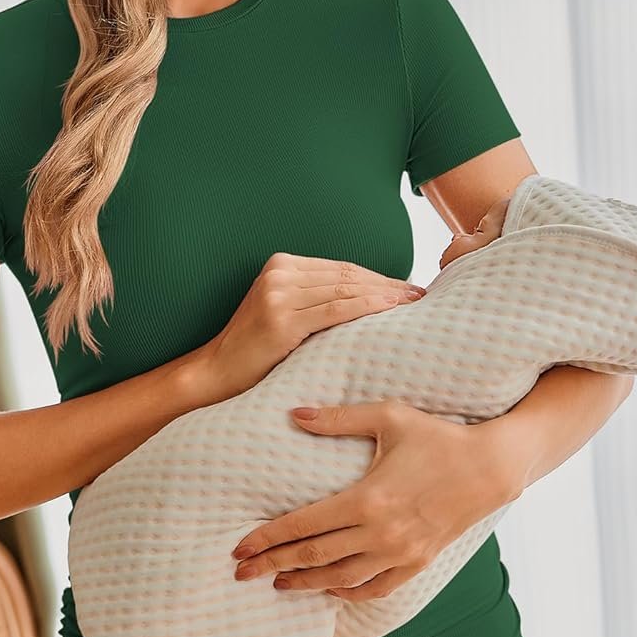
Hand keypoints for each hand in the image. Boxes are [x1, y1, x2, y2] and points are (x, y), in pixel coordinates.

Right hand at [193, 253, 425, 405]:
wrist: (216, 372)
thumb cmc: (255, 349)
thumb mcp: (283, 311)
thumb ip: (314, 298)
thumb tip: (369, 297)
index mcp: (280, 264)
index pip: (342, 268)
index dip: (378, 276)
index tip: (407, 286)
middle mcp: (279, 273)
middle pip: (347, 276)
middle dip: (387, 284)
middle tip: (420, 294)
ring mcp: (278, 294)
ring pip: (345, 290)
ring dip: (384, 295)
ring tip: (412, 303)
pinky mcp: (281, 319)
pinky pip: (335, 310)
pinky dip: (367, 308)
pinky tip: (390, 310)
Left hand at [229, 400, 520, 599]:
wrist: (491, 467)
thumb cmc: (438, 436)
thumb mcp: (388, 416)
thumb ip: (337, 418)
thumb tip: (293, 413)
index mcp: (366, 498)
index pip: (302, 525)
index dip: (266, 539)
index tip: (238, 549)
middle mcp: (380, 533)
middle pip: (313, 557)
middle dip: (272, 566)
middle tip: (241, 574)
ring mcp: (401, 552)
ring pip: (340, 579)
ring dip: (304, 583)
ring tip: (277, 583)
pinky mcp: (418, 562)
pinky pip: (375, 588)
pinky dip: (348, 593)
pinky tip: (329, 590)